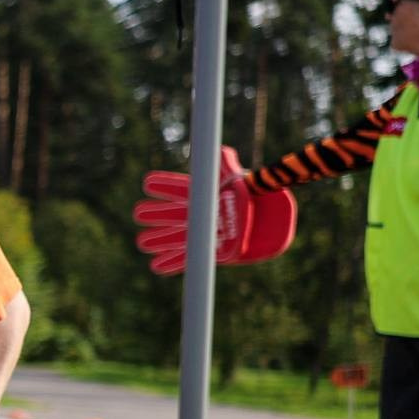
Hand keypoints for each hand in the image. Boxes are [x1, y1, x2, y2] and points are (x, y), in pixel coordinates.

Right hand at [134, 146, 296, 274]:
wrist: (280, 222)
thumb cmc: (265, 198)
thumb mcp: (246, 179)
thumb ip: (229, 167)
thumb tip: (220, 152)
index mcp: (211, 195)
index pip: (183, 189)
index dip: (165, 186)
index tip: (148, 183)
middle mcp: (207, 214)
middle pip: (176, 214)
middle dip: (156, 214)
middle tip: (139, 213)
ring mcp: (209, 234)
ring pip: (179, 237)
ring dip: (160, 240)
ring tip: (143, 242)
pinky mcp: (215, 252)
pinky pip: (190, 259)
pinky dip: (173, 264)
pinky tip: (157, 266)